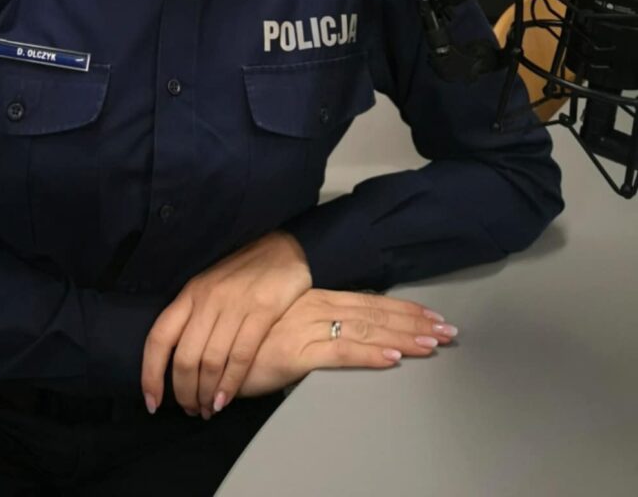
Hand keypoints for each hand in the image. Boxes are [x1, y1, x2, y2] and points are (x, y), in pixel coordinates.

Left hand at [140, 231, 311, 417]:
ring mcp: (234, 304)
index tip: (152, 402)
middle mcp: (207, 299)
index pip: (159, 337)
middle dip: (183, 392)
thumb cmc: (242, 275)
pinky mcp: (262, 310)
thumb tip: (177, 362)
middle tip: (191, 410)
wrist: (281, 248)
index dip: (151, 373)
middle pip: (184, 357)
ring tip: (208, 410)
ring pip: (210, 361)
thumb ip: (194, 318)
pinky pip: (240, 355)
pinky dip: (230, 384)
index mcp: (190, 294)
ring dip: (206, 393)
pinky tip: (225, 400)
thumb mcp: (210, 289)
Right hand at [235, 288, 457, 396]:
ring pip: (364, 330)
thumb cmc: (242, 336)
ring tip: (433, 342)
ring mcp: (306, 327)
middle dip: (413, 322)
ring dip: (402, 337)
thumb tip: (336, 329)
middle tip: (448, 329)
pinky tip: (393, 358)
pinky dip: (369, 355)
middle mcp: (313, 306)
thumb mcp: (281, 324)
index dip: (400, 309)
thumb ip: (308, 324)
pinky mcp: (295, 352)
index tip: (431, 315)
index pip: (366, 302)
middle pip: (373, 313)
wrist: (208, 345)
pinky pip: (340, 353)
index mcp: (312, 298)